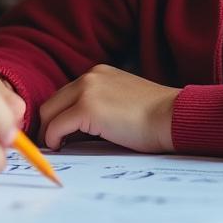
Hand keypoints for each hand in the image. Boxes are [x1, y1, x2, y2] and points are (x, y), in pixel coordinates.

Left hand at [38, 64, 179, 152]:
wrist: (174, 117)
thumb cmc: (156, 117)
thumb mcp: (122, 101)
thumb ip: (100, 106)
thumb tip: (76, 129)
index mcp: (99, 74)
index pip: (65, 94)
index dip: (58, 115)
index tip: (57, 133)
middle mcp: (90, 77)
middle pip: (52, 102)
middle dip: (48, 124)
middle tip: (51, 144)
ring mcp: (87, 91)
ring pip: (49, 113)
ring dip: (49, 132)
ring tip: (56, 148)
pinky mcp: (87, 108)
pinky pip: (56, 127)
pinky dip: (53, 139)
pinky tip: (61, 148)